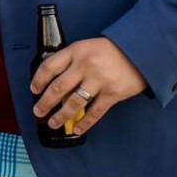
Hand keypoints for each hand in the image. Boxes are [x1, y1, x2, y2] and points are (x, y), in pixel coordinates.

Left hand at [29, 37, 147, 135]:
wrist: (141, 52)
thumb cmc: (112, 50)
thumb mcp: (87, 47)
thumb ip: (71, 60)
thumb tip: (53, 80)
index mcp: (76, 51)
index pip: (50, 66)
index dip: (38, 80)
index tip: (34, 89)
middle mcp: (85, 65)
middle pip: (58, 87)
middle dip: (45, 102)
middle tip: (38, 111)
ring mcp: (99, 80)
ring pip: (74, 102)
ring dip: (61, 115)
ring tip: (53, 123)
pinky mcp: (113, 93)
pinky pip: (94, 112)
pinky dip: (84, 123)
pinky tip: (77, 129)